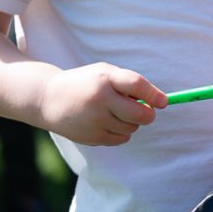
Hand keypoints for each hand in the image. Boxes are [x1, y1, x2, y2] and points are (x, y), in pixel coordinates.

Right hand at [38, 63, 167, 145]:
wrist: (48, 99)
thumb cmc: (86, 83)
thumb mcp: (105, 72)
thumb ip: (130, 83)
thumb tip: (158, 102)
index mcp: (105, 79)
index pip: (137, 85)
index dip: (154, 95)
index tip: (164, 102)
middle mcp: (99, 100)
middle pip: (140, 114)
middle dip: (148, 114)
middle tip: (145, 110)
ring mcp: (94, 121)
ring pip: (132, 127)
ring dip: (132, 121)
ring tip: (117, 112)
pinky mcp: (90, 137)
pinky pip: (121, 138)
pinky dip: (122, 132)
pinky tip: (108, 122)